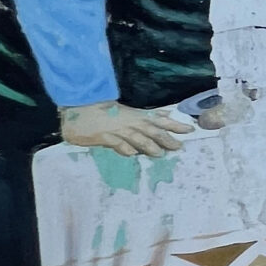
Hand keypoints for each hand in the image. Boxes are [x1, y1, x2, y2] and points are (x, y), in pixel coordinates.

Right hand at [61, 101, 192, 157]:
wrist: (75, 112)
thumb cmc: (102, 113)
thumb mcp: (127, 112)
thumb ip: (147, 115)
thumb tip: (166, 115)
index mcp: (135, 116)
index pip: (160, 121)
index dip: (175, 125)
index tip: (190, 130)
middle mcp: (129, 123)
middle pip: (152, 131)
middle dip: (166, 139)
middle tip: (179, 146)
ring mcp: (117, 130)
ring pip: (136, 138)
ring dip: (149, 146)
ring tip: (160, 153)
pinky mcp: (103, 137)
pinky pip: (116, 143)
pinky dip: (125, 148)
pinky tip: (132, 154)